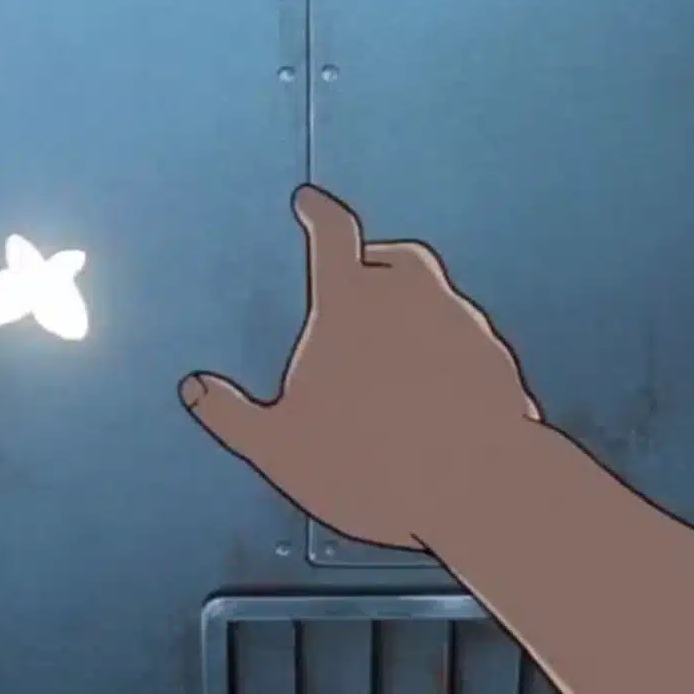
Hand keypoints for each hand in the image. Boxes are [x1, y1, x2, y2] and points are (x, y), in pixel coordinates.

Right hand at [178, 185, 541, 550]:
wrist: (478, 491)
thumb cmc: (372, 466)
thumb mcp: (279, 447)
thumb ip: (231, 415)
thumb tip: (193, 388)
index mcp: (353, 306)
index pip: (333, 236)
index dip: (319, 213)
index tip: (310, 201)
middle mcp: (416, 301)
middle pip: (397, 258)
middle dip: (374, 262)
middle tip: (359, 284)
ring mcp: (466, 328)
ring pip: (438, 301)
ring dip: (414, 317)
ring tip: (393, 364)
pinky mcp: (500, 364)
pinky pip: (467, 347)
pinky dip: (447, 358)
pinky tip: (434, 398)